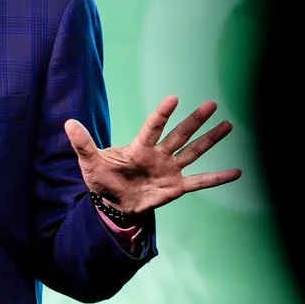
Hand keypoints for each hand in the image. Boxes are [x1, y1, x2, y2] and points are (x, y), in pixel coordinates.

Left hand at [63, 96, 241, 216]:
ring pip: (193, 151)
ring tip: (228, 125)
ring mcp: (169, 170)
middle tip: (212, 103)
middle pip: (179, 135)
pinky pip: (200, 181)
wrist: (113, 204)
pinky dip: (218, 178)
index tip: (173, 99)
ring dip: (210, 140)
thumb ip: (82, 144)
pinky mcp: (176, 187)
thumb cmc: (102, 179)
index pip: (152, 127)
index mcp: (139, 147)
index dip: (162, 114)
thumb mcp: (89, 162)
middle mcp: (158, 155)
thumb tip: (67, 123)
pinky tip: (237, 172)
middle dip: (194, 121)